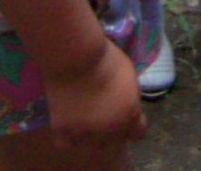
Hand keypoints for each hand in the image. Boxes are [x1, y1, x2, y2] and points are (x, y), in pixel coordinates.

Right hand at [44, 36, 146, 152]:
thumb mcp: (128, 75)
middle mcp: (111, 129)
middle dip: (111, 128)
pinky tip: (68, 123)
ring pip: (91, 145)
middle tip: (102, 112)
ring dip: (90, 133)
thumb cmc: (105, 57)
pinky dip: (67, 136)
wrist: (77, 55)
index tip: (124, 115)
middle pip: (114, 140)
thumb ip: (129, 96)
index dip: (131, 124)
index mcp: (130, 114)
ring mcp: (86, 132)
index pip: (138, 133)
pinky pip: (66, 142)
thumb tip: (126, 103)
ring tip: (84, 114)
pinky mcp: (63, 130)